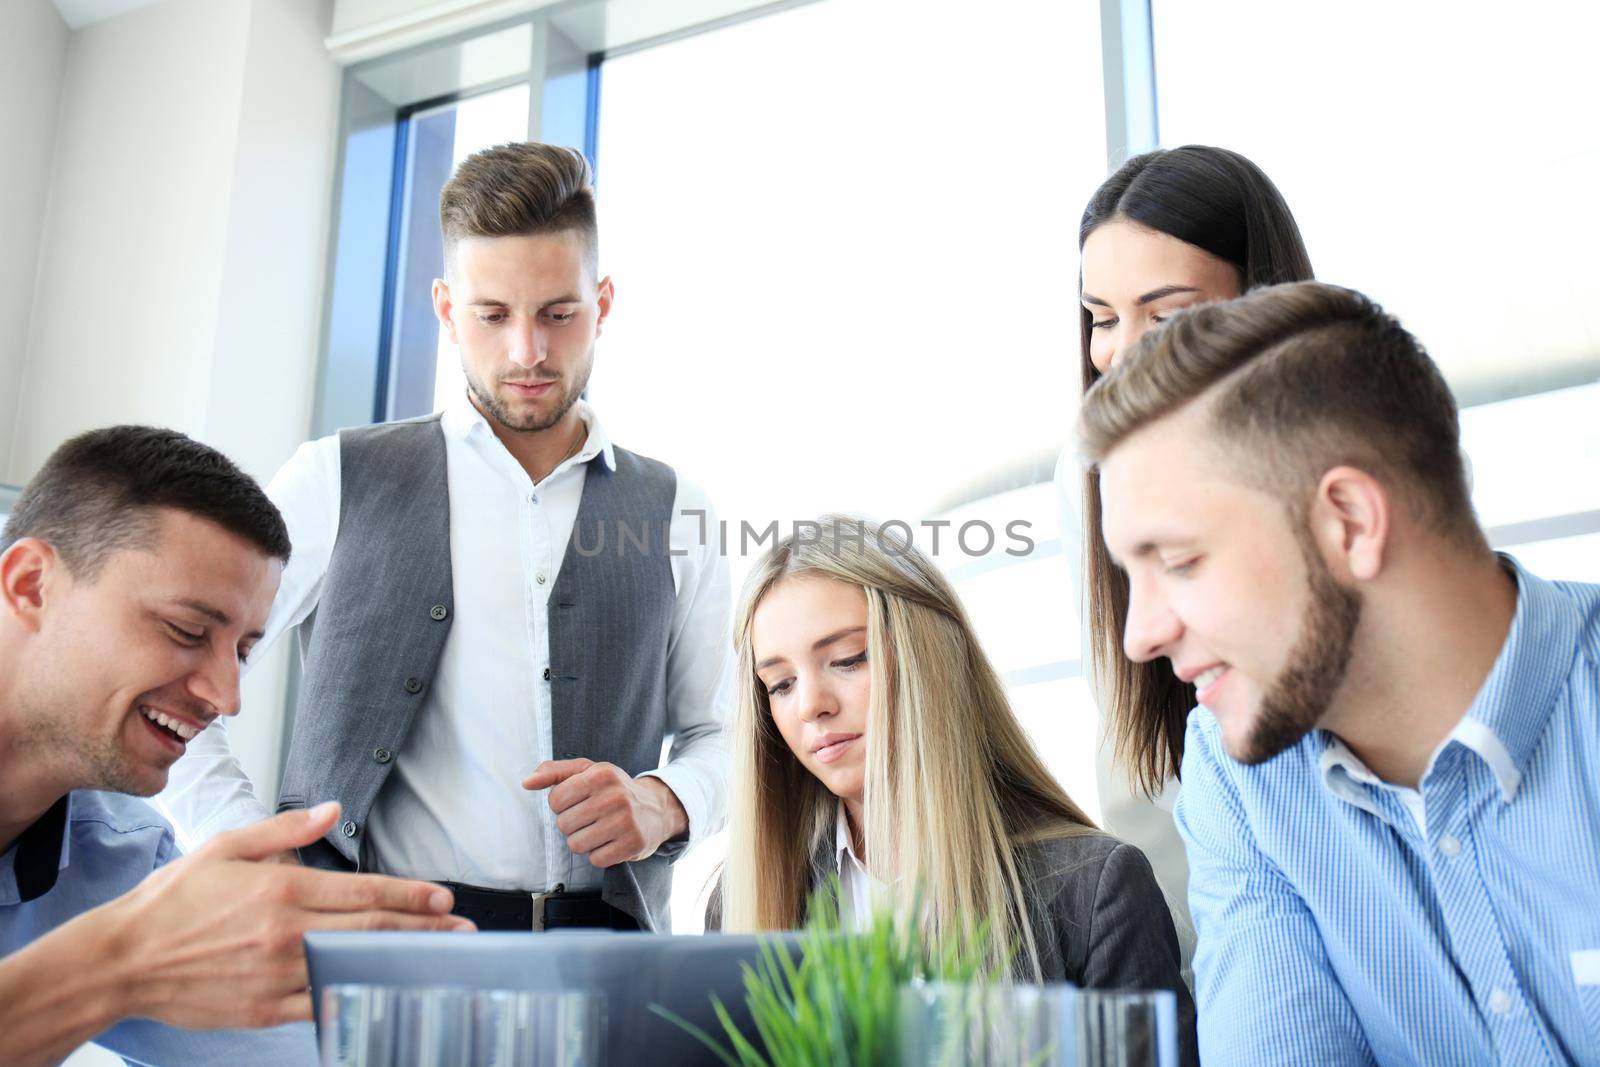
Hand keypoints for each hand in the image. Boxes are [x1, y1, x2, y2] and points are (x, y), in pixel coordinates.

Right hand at [105, 802, 473, 1029]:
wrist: (121, 959)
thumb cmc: (172, 901)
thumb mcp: (226, 847)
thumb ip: (285, 830)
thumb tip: (331, 810)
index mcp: (281, 889)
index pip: (363, 891)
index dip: (410, 895)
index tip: (443, 898)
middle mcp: (286, 932)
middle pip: (371, 928)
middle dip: (424, 928)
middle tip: (461, 929)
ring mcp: (276, 974)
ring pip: (354, 965)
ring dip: (401, 961)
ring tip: (440, 960)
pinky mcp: (262, 1008)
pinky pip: (320, 1004)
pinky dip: (355, 996)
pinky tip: (383, 992)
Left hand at [522, 759, 687, 868]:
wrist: (657, 809)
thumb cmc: (613, 789)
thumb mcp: (587, 771)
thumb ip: (554, 772)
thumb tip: (526, 782)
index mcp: (601, 774)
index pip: (555, 800)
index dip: (562, 805)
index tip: (580, 801)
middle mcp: (615, 796)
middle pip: (564, 824)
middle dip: (573, 824)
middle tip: (592, 817)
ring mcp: (626, 821)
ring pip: (576, 845)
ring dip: (584, 841)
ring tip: (600, 830)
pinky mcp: (633, 844)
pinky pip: (595, 860)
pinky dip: (600, 854)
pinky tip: (611, 842)